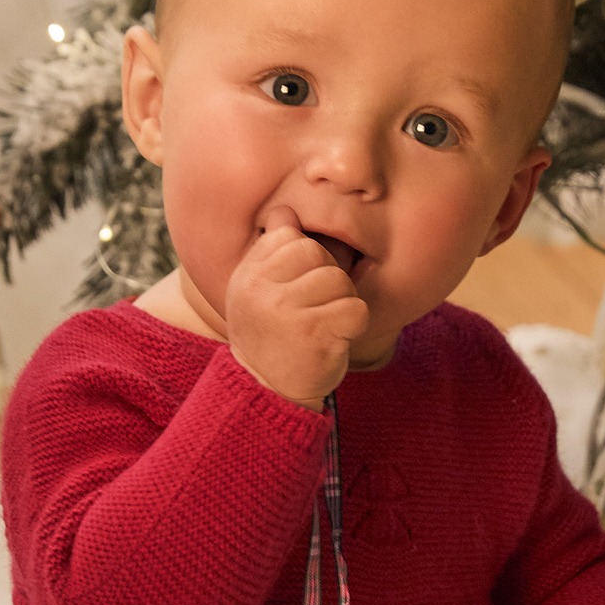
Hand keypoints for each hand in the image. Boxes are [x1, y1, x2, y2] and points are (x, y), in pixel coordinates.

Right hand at [225, 208, 369, 407]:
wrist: (269, 392)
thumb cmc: (270, 336)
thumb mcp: (257, 292)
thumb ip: (272, 251)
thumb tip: (285, 212)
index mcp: (248, 275)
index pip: (291, 237)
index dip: (306, 260)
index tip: (298, 290)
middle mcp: (262, 291)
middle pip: (318, 254)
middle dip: (327, 279)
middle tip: (315, 310)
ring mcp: (287, 313)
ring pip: (339, 280)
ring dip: (342, 303)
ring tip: (324, 325)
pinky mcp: (315, 335)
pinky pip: (356, 309)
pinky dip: (354, 325)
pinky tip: (335, 339)